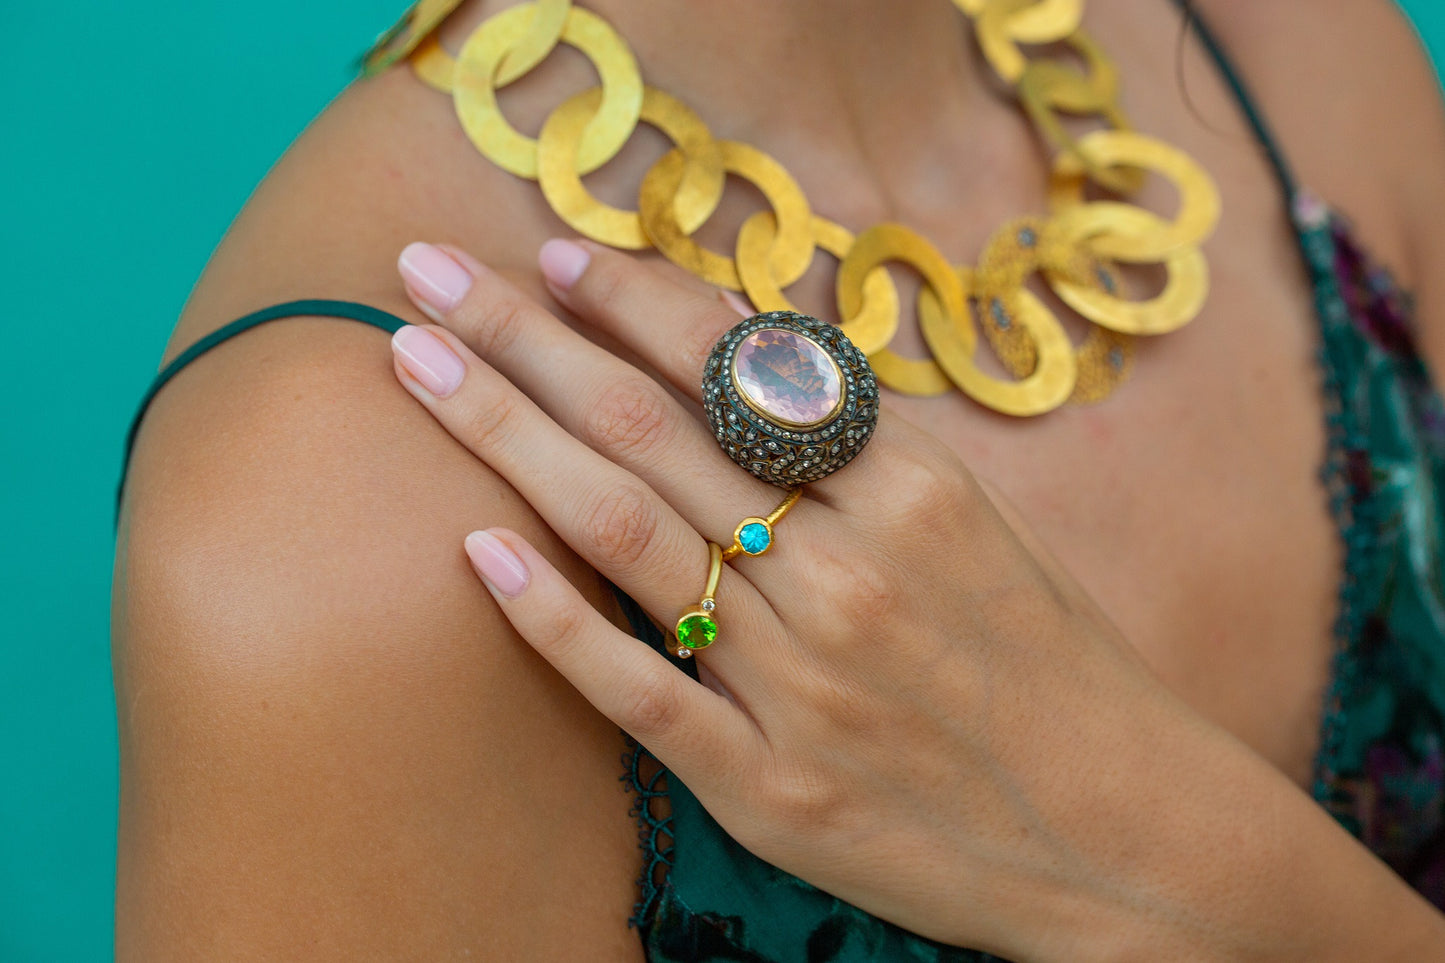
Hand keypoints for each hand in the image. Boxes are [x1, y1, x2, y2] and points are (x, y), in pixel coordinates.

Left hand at [383, 239, 1318, 958]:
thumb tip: (755, 347)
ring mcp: (799, 683)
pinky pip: (636, 686)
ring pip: (624, 533)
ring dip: (508, 436)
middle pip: (653, 428)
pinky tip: (477, 548)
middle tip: (428, 270)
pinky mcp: (766, 785)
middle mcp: (849, 572)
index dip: (633, 299)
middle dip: (526, 337)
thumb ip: (870, 442)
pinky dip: (552, 614)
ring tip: (417, 365)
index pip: (741, 367)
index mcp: (916, 491)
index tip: (550, 255)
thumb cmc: (1055, 668)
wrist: (1132, 839)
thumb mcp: (988, 523)